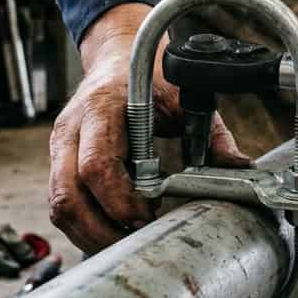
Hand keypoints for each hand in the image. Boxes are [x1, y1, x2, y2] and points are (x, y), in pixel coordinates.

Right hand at [49, 4, 248, 252]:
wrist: (119, 54)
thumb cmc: (148, 74)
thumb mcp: (184, 96)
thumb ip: (211, 132)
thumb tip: (238, 166)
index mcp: (99, 109)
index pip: (96, 165)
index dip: (119, 200)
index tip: (147, 216)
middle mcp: (70, 130)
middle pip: (67, 195)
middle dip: (101, 229)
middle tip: (137, 241)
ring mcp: (59, 147)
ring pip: (59, 206)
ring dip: (90, 234)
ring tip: (127, 243)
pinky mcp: (60, 162)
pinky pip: (62, 203)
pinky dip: (84, 225)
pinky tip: (114, 231)